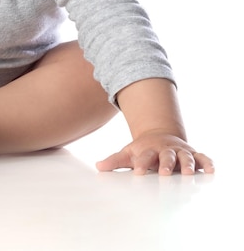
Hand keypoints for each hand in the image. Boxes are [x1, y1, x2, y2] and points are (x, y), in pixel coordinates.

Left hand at [96, 133, 214, 174]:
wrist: (160, 135)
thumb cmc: (143, 149)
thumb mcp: (129, 153)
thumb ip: (115, 161)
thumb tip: (98, 167)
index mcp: (149, 150)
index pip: (144, 156)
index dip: (140, 163)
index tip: (137, 172)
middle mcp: (165, 150)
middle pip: (166, 156)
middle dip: (166, 164)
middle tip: (164, 173)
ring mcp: (179, 151)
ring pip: (185, 157)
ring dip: (187, 164)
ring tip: (188, 173)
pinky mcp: (192, 154)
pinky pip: (202, 157)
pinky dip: (207, 163)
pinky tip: (211, 170)